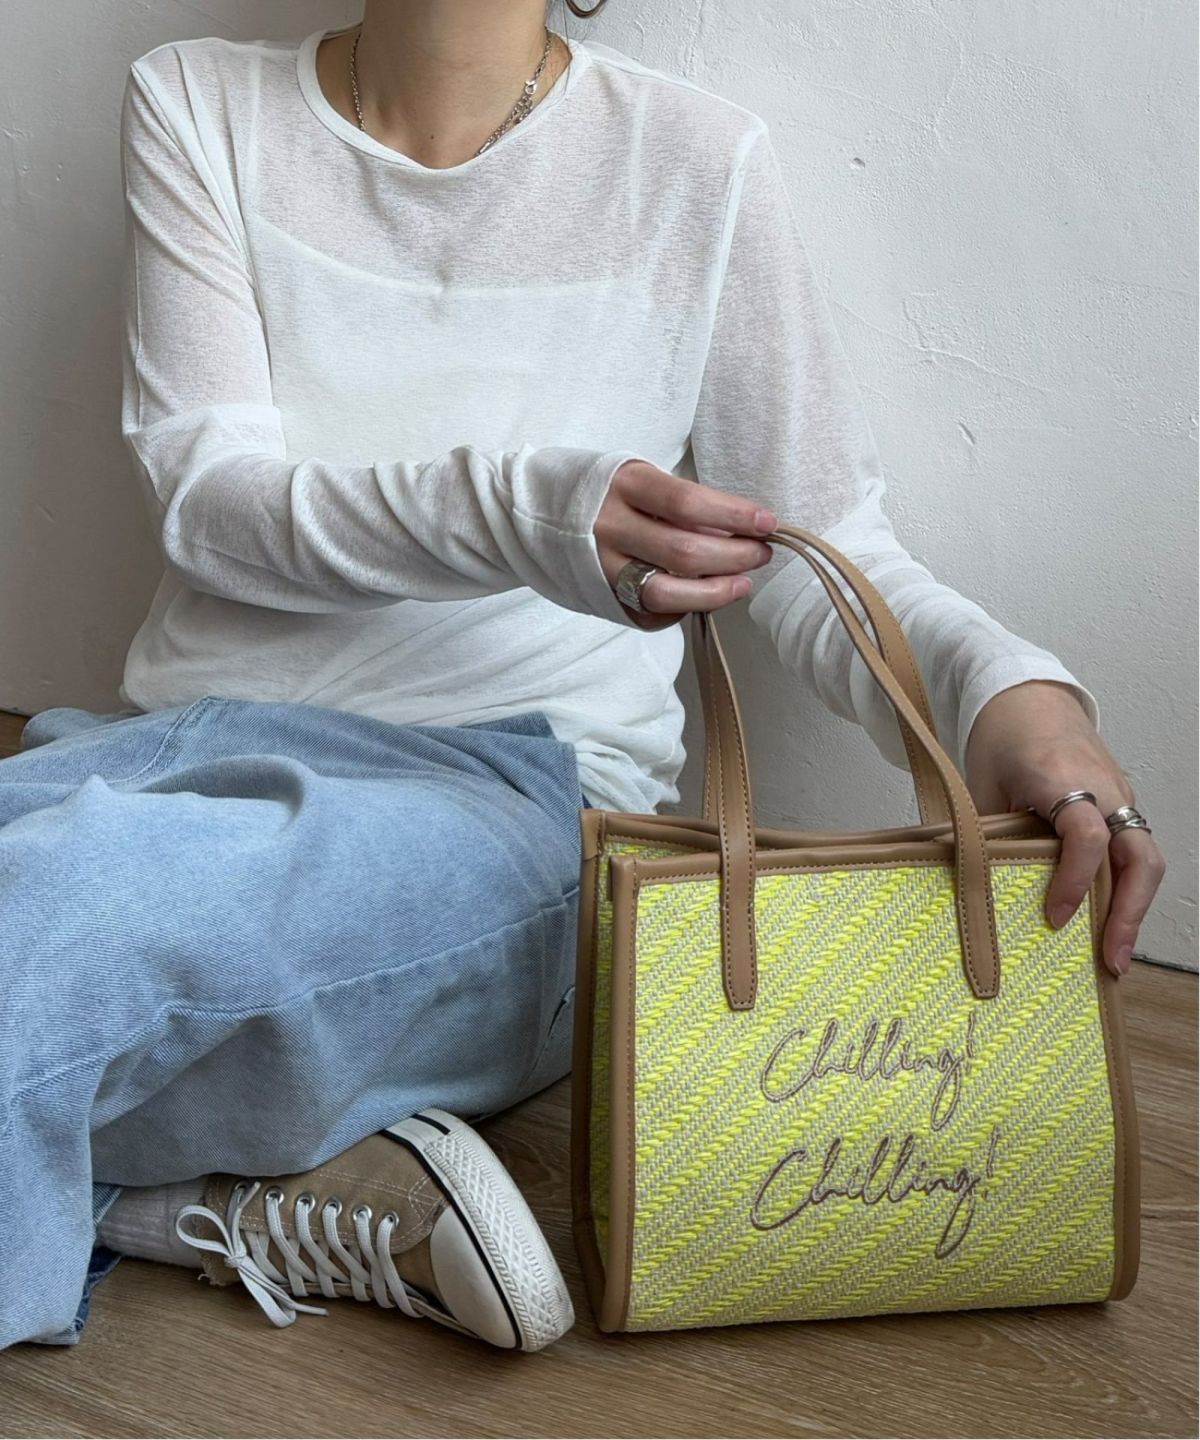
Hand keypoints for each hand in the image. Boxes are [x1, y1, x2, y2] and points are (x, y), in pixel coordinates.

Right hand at [594, 460, 777, 631]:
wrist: (540, 513)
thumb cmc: (608, 493)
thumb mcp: (641, 478)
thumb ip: (683, 504)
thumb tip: (743, 530)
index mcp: (625, 485)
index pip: (688, 503)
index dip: (734, 516)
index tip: (767, 523)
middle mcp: (610, 527)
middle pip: (684, 552)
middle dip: (735, 556)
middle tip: (761, 553)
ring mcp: (602, 567)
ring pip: (668, 593)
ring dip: (716, 592)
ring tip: (743, 583)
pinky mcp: (602, 597)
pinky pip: (652, 613)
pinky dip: (685, 607)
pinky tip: (703, 595)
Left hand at [963, 679, 1166, 977]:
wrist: (1027, 695)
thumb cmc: (1001, 738)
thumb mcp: (980, 785)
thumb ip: (985, 834)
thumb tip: (975, 894)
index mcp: (1062, 776)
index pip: (1085, 835)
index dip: (1074, 880)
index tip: (1055, 917)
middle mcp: (1104, 786)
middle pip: (1139, 854)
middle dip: (1129, 911)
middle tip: (1110, 959)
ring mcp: (1120, 794)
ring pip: (1146, 856)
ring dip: (1135, 907)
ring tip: (1114, 954)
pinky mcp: (1123, 804)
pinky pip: (1135, 850)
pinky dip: (1127, 887)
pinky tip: (1109, 921)